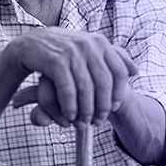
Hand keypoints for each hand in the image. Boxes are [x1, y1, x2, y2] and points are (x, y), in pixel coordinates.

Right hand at [5, 28, 137, 125]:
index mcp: (100, 42)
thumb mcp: (90, 49)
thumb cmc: (63, 52)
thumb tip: (136, 71)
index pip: (119, 71)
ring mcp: (72, 52)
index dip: (119, 92)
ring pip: (86, 88)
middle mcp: (88, 45)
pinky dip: (70, 106)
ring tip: (83, 123)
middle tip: (99, 122)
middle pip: (104, 82)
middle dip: (103, 105)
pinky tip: (69, 116)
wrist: (29, 44)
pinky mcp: (55, 61)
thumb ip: (113, 58)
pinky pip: (68, 89)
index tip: (115, 108)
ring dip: (86, 109)